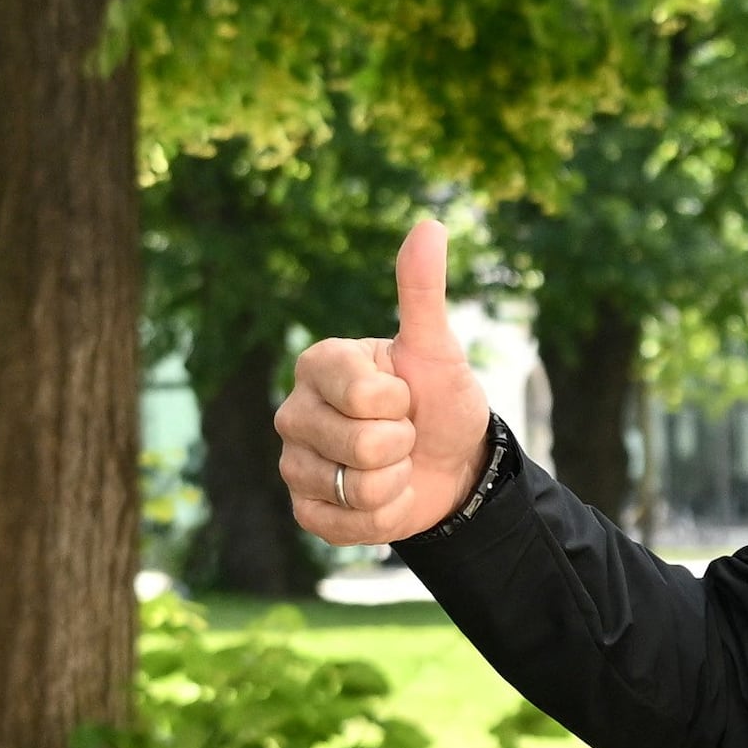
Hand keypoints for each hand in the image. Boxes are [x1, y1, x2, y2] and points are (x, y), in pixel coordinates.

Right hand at [277, 219, 493, 543]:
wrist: (454, 466)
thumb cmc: (441, 402)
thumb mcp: (438, 349)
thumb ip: (423, 292)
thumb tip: (429, 224)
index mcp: (318, 364)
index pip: (363, 394)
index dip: (400, 401)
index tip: (404, 394)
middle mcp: (293, 410)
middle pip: (359, 444)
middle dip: (401, 445)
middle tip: (403, 434)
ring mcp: (294, 462)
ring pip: (354, 486)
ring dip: (393, 482)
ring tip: (394, 465)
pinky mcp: (305, 509)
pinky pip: (344, 523)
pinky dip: (380, 517)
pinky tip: (383, 498)